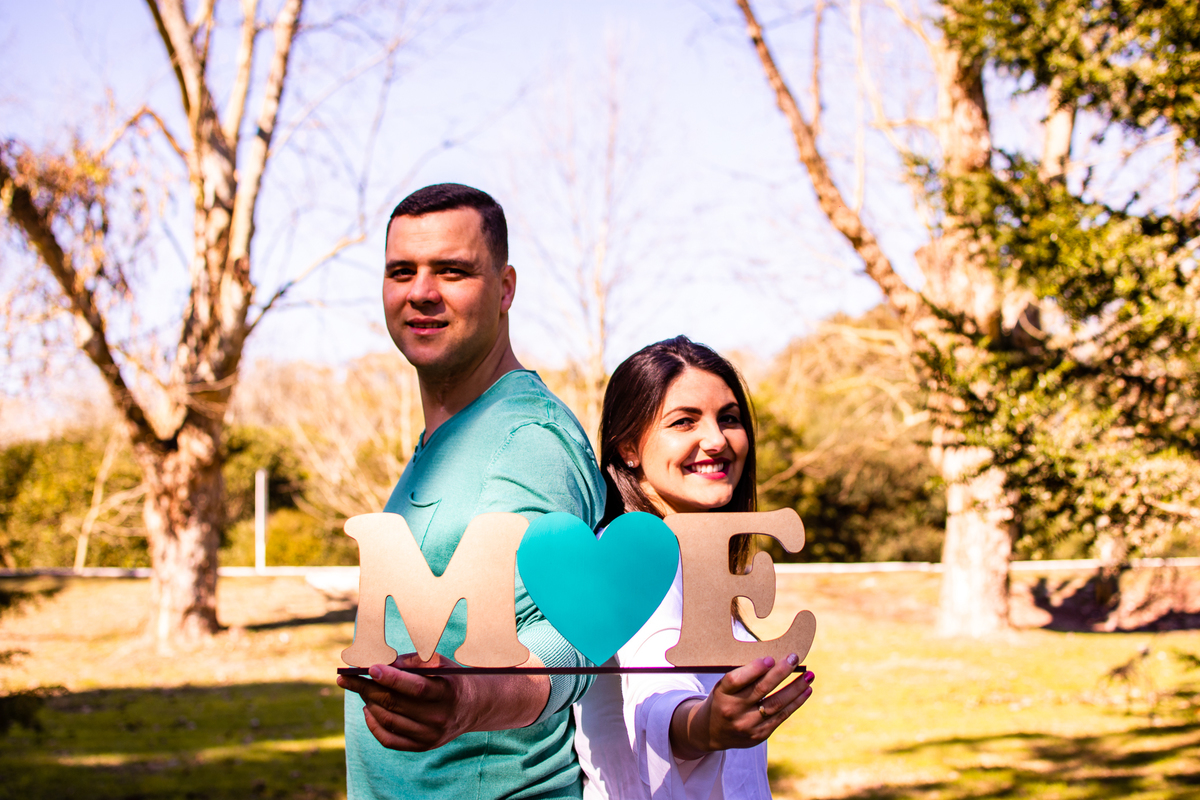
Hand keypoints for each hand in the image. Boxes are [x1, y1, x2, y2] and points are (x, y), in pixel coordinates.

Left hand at [337, 652, 473, 751]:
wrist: (472, 706)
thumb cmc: (449, 677)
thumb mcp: (438, 662)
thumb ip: (411, 661)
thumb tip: (379, 664)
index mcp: (447, 693)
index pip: (417, 688)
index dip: (392, 679)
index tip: (371, 668)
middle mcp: (439, 717)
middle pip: (396, 704)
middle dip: (367, 689)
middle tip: (347, 678)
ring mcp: (430, 735)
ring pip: (389, 721)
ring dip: (368, 703)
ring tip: (360, 689)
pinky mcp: (422, 746)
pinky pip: (389, 740)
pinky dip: (373, 724)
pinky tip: (368, 709)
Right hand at [670, 654, 814, 759]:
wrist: (712, 732)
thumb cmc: (723, 699)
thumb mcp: (723, 686)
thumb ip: (744, 676)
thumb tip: (776, 661)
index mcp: (721, 694)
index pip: (736, 680)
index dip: (754, 669)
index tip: (770, 658)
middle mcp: (733, 711)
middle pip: (760, 690)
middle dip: (780, 673)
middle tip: (794, 658)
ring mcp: (747, 725)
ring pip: (776, 704)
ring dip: (795, 689)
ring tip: (808, 676)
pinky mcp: (759, 735)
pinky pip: (781, 717)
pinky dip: (795, 703)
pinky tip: (806, 691)